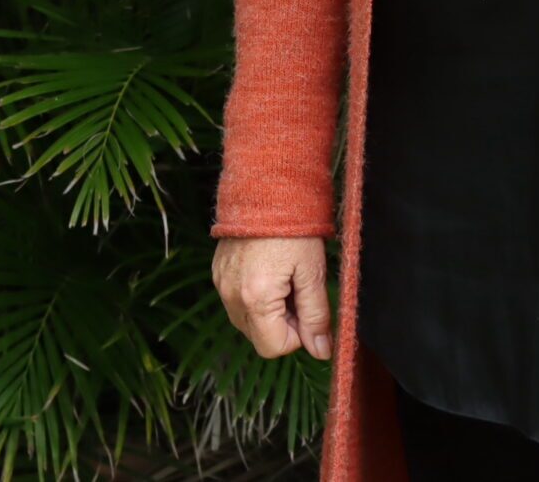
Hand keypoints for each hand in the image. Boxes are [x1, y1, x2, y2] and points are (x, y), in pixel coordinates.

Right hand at [213, 236, 333, 360]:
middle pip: (258, 337)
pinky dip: (253, 297)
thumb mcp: (313, 273)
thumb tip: (321, 351)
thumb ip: (316, 316)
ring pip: (246, 321)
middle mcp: (231, 295)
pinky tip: (267, 271)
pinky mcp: (217, 271)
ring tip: (283, 280)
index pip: (273, 347)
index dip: (296, 336)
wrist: (265, 187)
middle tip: (297, 292)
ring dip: (267, 312)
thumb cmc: (293, 227)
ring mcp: (220, 283)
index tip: (306, 309)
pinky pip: (236, 301)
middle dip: (282, 325)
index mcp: (256, 298)